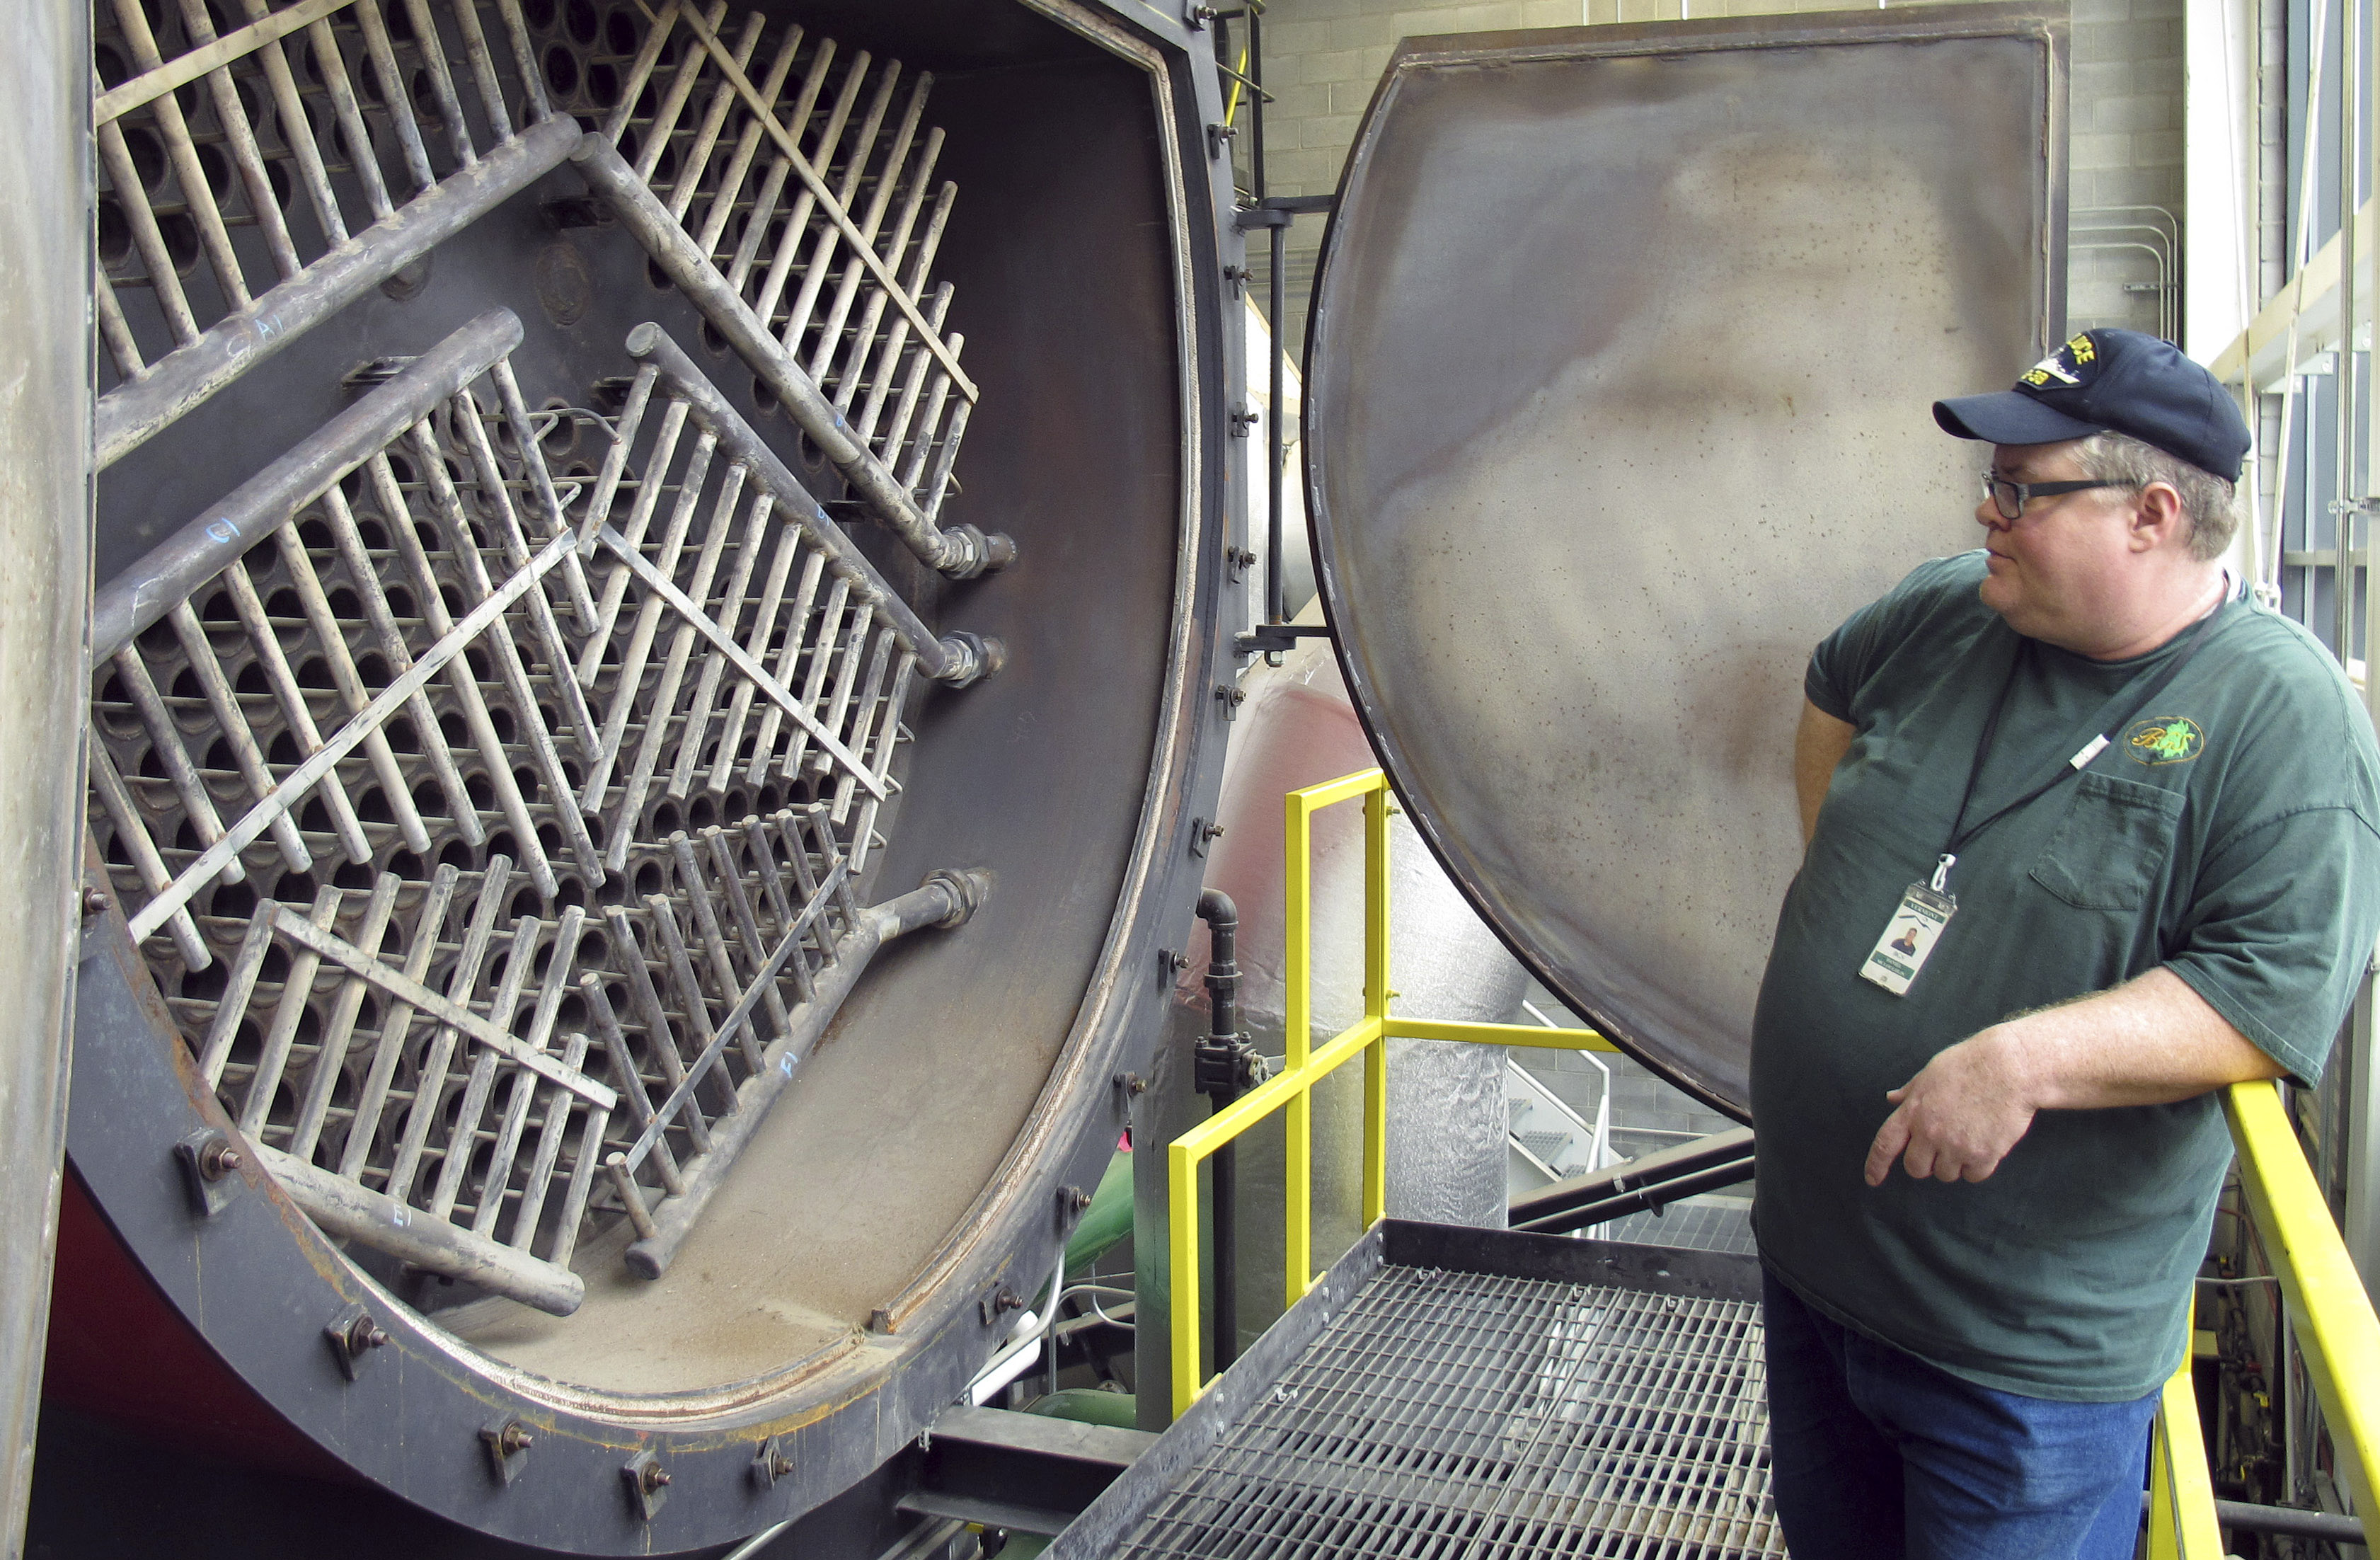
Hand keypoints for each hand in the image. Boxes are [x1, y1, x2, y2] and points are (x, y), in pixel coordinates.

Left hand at [1864, 1029, 2039, 1184]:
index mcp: (1913, 1111)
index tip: (1872, 1179)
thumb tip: (1891, 1099)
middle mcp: (1930, 1133)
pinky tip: (1984, 1147)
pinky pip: (1973, 1176)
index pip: (1885, 1145)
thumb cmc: (1969, 1064)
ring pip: (1945, 1175)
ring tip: (1967, 1139)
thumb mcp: (1930, 1073)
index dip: (1876, 1165)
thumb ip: (1910, 1092)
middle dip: (1924, 1163)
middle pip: (1916, 1168)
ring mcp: (1956, 1146)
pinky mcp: (1983, 1155)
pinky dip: (1977, 1168)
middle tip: (1939, 1149)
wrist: (2010, 1068)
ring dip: (1953, 1164)